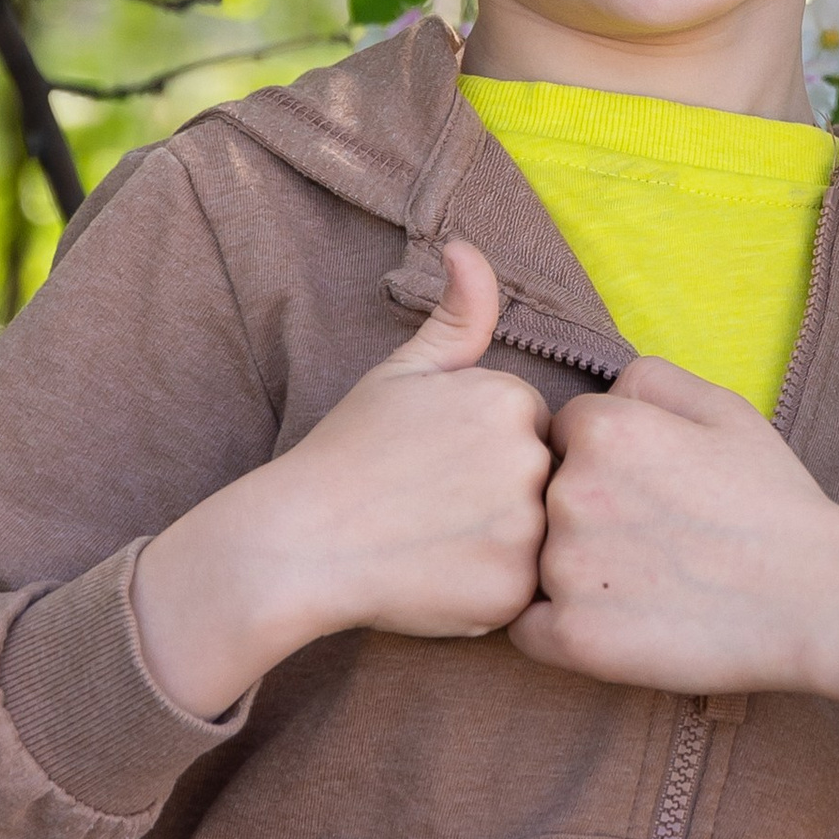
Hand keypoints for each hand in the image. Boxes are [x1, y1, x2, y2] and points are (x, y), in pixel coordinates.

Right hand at [132, 241, 551, 718]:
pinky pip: (522, 589)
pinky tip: (437, 576)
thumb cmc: (346, 454)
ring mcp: (527, 530)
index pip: (528, 425)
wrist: (297, 544)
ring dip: (498, 541)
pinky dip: (487, 589)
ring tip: (434, 541)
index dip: (479, 448)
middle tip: (431, 506)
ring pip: (539, 535)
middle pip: (541, 477)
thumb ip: (457, 315)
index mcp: (511, 399)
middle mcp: (531, 459)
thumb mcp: (402, 372)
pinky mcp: (513, 591)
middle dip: (498, 492)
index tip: (432, 464)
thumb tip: (469, 247)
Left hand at [509, 358, 838, 700]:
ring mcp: (566, 566)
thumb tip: (605, 390)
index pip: (564, 437)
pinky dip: (559, 628)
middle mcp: (570, 490)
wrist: (816, 598)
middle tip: (648, 541)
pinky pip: (528, 629)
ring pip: (534, 562)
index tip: (644, 493)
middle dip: (584, 516)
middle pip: (542, 498)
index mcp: (602, 428)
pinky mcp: (572, 636)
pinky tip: (614, 622)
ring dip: (574, 572)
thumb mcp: (726, 409)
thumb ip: (650, 380)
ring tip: (643, 585)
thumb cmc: (774, 502)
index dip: (605, 465)